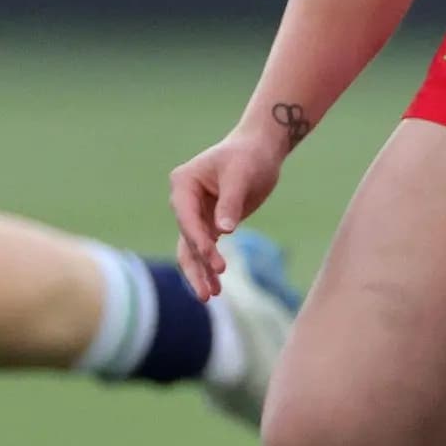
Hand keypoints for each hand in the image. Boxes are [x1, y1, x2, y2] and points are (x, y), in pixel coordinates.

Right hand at [169, 121, 294, 298]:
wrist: (261, 148)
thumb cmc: (250, 156)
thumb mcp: (242, 175)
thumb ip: (230, 203)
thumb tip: (224, 231)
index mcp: (184, 184)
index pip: (187, 219)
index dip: (200, 242)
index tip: (216, 263)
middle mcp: (184, 200)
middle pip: (186, 239)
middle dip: (197, 266)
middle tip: (207, 293)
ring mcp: (195, 212)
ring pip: (193, 248)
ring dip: (201, 272)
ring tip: (210, 296)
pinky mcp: (210, 222)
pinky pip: (206, 248)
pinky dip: (210, 266)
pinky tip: (217, 287)